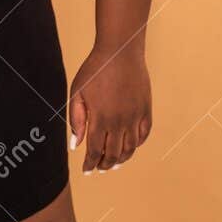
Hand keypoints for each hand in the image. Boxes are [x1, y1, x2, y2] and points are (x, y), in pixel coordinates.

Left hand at [67, 43, 151, 173]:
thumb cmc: (95, 69)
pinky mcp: (146, 109)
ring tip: (114, 163)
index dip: (90, 163)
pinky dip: (137, 144)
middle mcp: (119, 121)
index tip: (87, 170)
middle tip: (100, 168)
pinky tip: (130, 147)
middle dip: (105, 164)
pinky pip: (144, 134)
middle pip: (113, 154)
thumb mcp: (77, 92)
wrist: (120, 51)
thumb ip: (76, 120)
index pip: (95, 150)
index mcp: (100, 119)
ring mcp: (135, 116)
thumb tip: (75, 145)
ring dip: (122, 159)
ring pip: (130, 148)